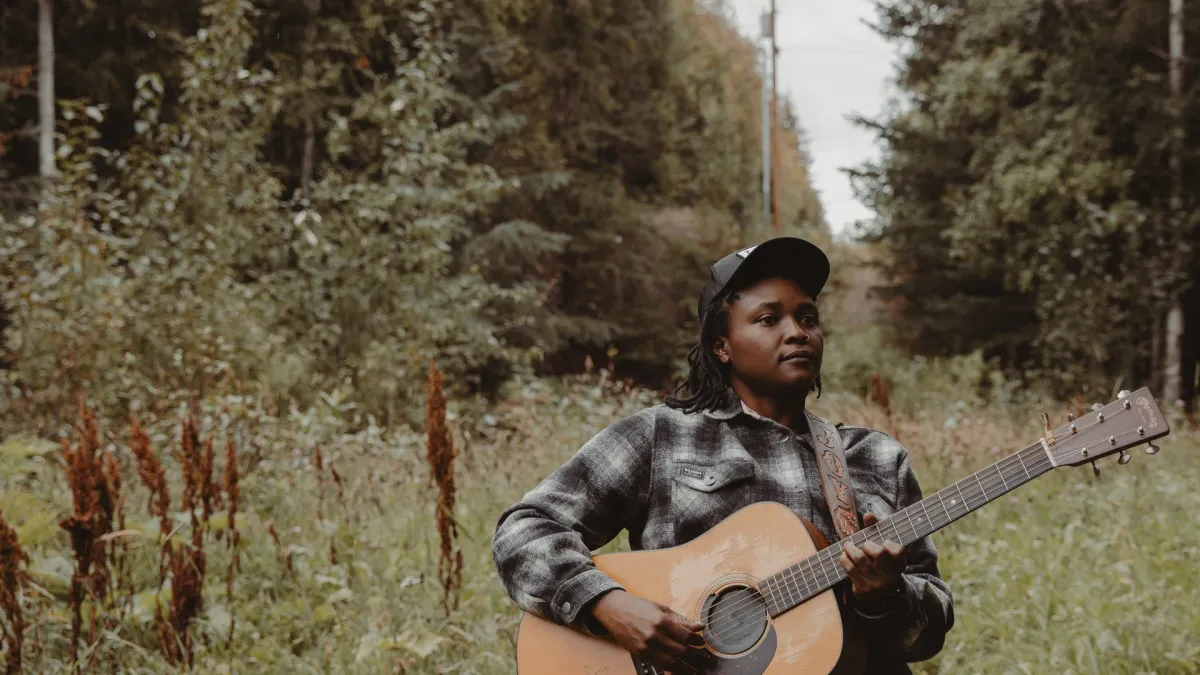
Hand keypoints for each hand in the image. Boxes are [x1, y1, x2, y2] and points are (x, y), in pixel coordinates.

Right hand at [589, 589, 710, 672]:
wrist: (615, 610)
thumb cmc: (638, 607)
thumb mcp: (661, 608)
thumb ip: (681, 620)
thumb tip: (699, 627)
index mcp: (661, 621)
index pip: (685, 636)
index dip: (696, 641)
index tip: (701, 642)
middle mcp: (654, 635)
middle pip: (680, 651)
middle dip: (694, 656)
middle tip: (703, 658)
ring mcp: (646, 646)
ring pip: (671, 662)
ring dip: (685, 667)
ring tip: (694, 669)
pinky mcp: (640, 654)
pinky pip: (659, 664)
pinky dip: (670, 668)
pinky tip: (678, 669)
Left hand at [838, 513, 905, 611]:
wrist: (877, 596)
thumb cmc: (878, 565)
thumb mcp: (882, 549)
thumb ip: (876, 530)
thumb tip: (868, 515)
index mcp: (899, 563)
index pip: (898, 550)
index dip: (889, 544)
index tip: (883, 542)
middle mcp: (891, 575)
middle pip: (878, 552)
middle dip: (867, 545)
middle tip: (863, 545)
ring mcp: (877, 583)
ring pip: (861, 559)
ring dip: (851, 549)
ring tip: (848, 546)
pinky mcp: (864, 589)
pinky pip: (851, 569)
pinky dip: (844, 559)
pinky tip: (844, 556)